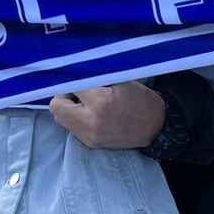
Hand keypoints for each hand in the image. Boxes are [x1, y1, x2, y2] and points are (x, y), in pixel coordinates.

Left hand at [50, 82, 165, 149]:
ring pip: (60, 118)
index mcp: (100, 101)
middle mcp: (91, 121)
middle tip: (77, 89)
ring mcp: (90, 136)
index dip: (72, 77)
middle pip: (56, 105)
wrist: (156, 126)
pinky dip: (75, 118)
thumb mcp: (120, 80)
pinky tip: (89, 113)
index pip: (69, 85)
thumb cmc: (139, 98)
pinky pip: (71, 128)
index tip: (75, 74)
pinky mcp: (91, 144)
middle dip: (64, 94)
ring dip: (67, 107)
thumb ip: (95, 75)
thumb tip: (72, 69)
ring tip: (83, 102)